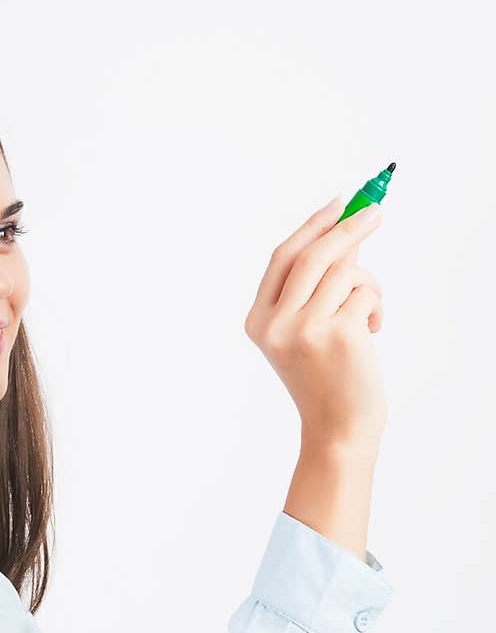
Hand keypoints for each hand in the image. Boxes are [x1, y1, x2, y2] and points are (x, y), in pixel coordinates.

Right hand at [244, 197, 387, 450]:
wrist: (337, 429)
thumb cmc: (327, 378)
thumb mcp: (306, 330)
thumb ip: (315, 286)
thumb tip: (344, 231)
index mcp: (257, 321)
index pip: (283, 257)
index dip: (312, 226)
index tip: (338, 203)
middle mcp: (275, 324)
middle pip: (313, 255)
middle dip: (347, 227)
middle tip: (375, 211)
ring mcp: (304, 330)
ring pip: (345, 273)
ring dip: (368, 284)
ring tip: (370, 311)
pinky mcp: (338, 335)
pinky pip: (364, 294)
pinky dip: (375, 305)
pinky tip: (372, 331)